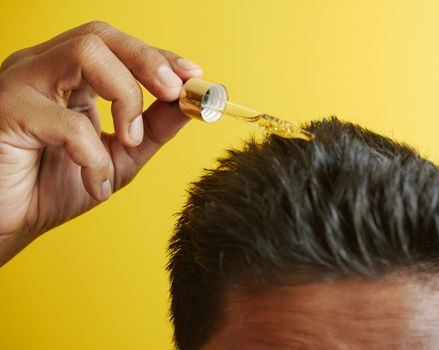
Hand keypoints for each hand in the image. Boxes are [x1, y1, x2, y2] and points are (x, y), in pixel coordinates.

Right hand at [0, 21, 201, 265]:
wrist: (7, 225)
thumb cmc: (53, 188)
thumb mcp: (119, 157)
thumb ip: (152, 129)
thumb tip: (190, 104)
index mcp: (66, 78)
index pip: (116, 46)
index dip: (157, 56)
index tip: (192, 75)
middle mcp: (41, 69)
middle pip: (100, 36)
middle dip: (147, 60)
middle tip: (172, 92)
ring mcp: (20, 84)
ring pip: (86, 52)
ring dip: (124, 96)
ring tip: (129, 140)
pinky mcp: (6, 111)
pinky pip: (68, 121)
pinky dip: (94, 154)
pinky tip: (96, 182)